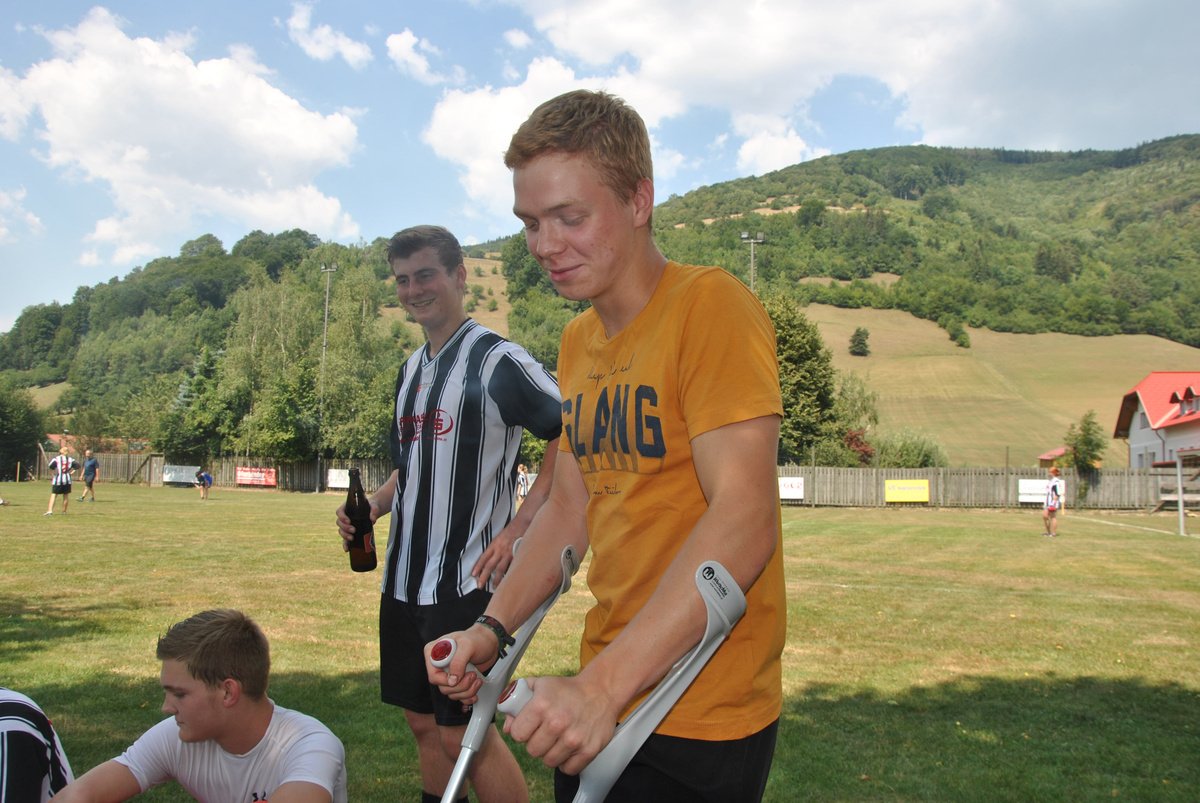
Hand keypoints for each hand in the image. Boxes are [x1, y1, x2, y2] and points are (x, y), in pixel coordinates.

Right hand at [335, 499, 379, 552]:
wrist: (373, 512)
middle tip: (354, 530)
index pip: (339, 512)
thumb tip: (373, 520)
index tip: (349, 521)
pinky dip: (345, 544)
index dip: (342, 517)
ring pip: (341, 531)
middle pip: (339, 522)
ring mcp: (346, 525)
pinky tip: (347, 549)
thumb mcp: (374, 506)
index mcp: (347, 507)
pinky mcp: (350, 532)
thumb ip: (374, 511)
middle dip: (345, 528)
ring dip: (345, 535)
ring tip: (352, 538)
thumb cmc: (372, 506)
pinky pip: (344, 539)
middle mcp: (344, 517)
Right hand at [425, 625, 497, 704]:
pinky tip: (475, 691)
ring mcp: (448, 674)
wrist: (490, 643)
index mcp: (434, 652)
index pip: (433, 676)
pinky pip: (458, 696)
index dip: (446, 680)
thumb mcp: (467, 645)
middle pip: (443, 687)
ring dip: (467, 691)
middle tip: (473, 675)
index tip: (460, 676)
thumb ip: (458, 662)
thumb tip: (451, 681)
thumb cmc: (478, 639)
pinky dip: (468, 696)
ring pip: (451, 694)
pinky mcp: (457, 681)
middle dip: (461, 685)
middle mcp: (439, 665)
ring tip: (477, 679)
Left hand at [472, 528, 517, 589]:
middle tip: (479, 585)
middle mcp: (500, 550)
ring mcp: (509, 553)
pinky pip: (512, 567)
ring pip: (500, 569)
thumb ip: (496, 547)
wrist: (523, 522)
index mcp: (494, 544)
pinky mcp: (517, 555)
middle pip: (489, 566)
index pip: (483, 557)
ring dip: (496, 579)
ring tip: (494, 587)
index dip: (478, 566)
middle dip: (483, 576)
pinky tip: (508, 581)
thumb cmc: (513, 529)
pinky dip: (510, 575)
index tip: (474, 574)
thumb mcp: (501, 537)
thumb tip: (492, 557)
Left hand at [502, 675, 618, 775]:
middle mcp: (557, 723)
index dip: (521, 730)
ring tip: (559, 738)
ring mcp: (574, 739)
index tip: (530, 725)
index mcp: (542, 705)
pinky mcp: (588, 750)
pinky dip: (567, 761)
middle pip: (532, 751)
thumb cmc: (567, 689)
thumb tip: (507, 728)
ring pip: (549, 762)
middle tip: (546, 731)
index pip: (517, 735)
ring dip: (551, 752)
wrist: (601, 691)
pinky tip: (569, 747)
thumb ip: (516, 701)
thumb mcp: (539, 685)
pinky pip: (568, 769)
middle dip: (536, 742)